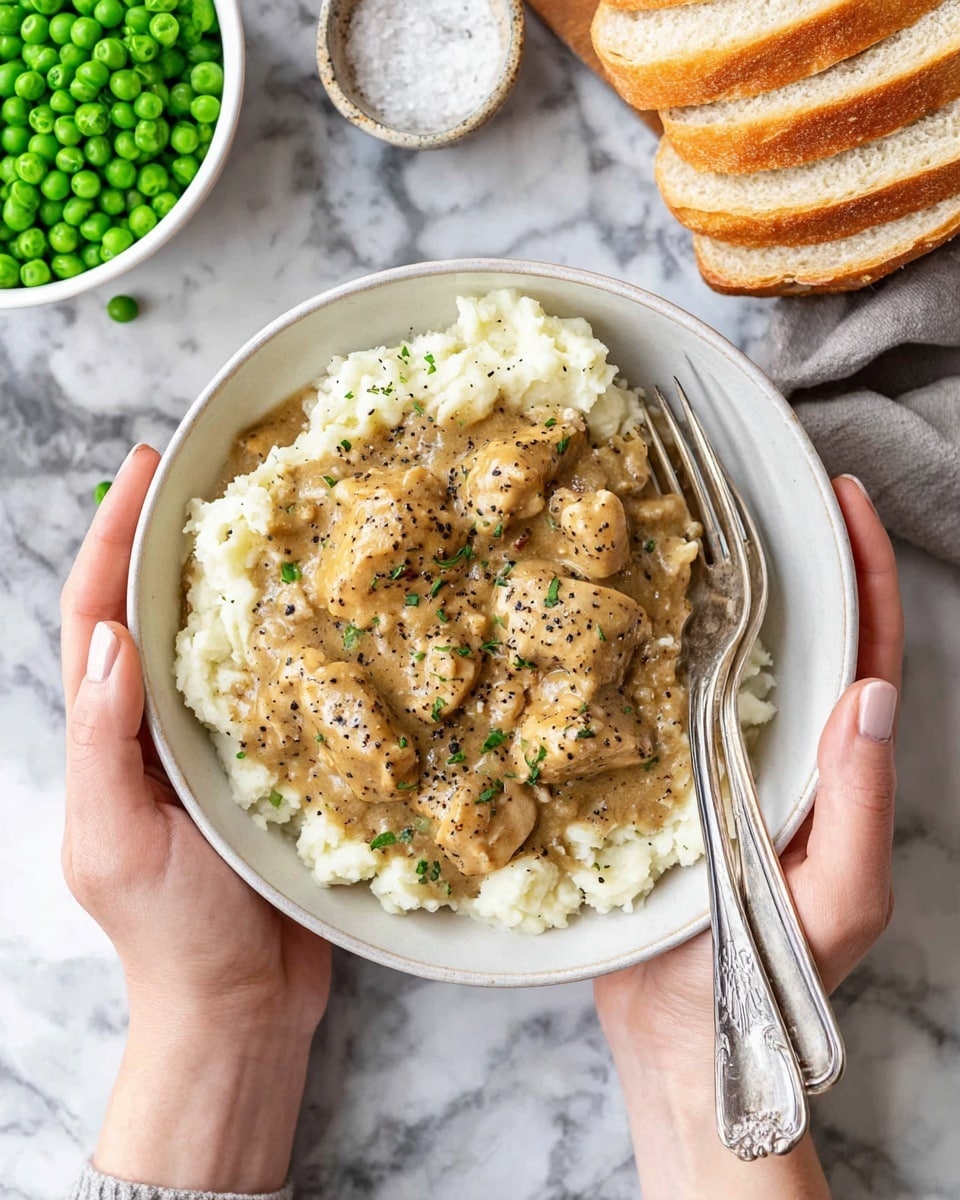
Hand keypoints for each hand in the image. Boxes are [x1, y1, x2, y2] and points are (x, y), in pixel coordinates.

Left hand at [61, 445, 331, 1191]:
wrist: (241, 1006)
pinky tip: (319, 606)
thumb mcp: (119, 839)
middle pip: (152, 610)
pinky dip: (282, 637)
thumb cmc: (174, 933)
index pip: (98, 617)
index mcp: (107, 737)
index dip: (112, 538)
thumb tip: (112, 634)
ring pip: (212, 641)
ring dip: (224, 575)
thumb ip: (105, 741)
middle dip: (165, 534)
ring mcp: (211, 745)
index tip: (144, 469)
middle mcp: (155, 727)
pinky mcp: (265, 765)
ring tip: (265, 515)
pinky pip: (270, 686)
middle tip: (209, 468)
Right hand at [594, 475, 902, 1199]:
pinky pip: (668, 700)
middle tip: (772, 485)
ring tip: (704, 524)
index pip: (866, 652)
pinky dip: (662, 648)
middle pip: (804, 639)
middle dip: (802, 559)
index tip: (843, 498)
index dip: (864, 572)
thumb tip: (867, 694)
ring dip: (733, 591)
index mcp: (835, 772)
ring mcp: (723, 765)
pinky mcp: (662, 781)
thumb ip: (857, 807)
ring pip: (736, 661)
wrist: (681, 1042)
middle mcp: (784, 754)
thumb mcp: (836, 899)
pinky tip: (631, 613)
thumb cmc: (767, 982)